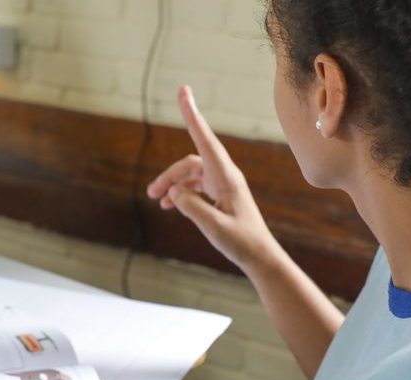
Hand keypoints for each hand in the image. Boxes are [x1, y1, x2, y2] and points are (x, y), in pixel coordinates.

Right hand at [147, 86, 282, 271]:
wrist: (259, 257)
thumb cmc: (241, 242)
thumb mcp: (213, 227)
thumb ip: (192, 207)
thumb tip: (175, 194)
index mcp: (226, 178)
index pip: (205, 140)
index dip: (192, 115)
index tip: (183, 91)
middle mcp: (225, 176)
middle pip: (190, 163)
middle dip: (169, 174)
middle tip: (152, 194)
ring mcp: (223, 185)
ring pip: (191, 174)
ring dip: (173, 184)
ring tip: (157, 200)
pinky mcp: (220, 195)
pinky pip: (195, 186)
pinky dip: (181, 193)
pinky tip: (170, 205)